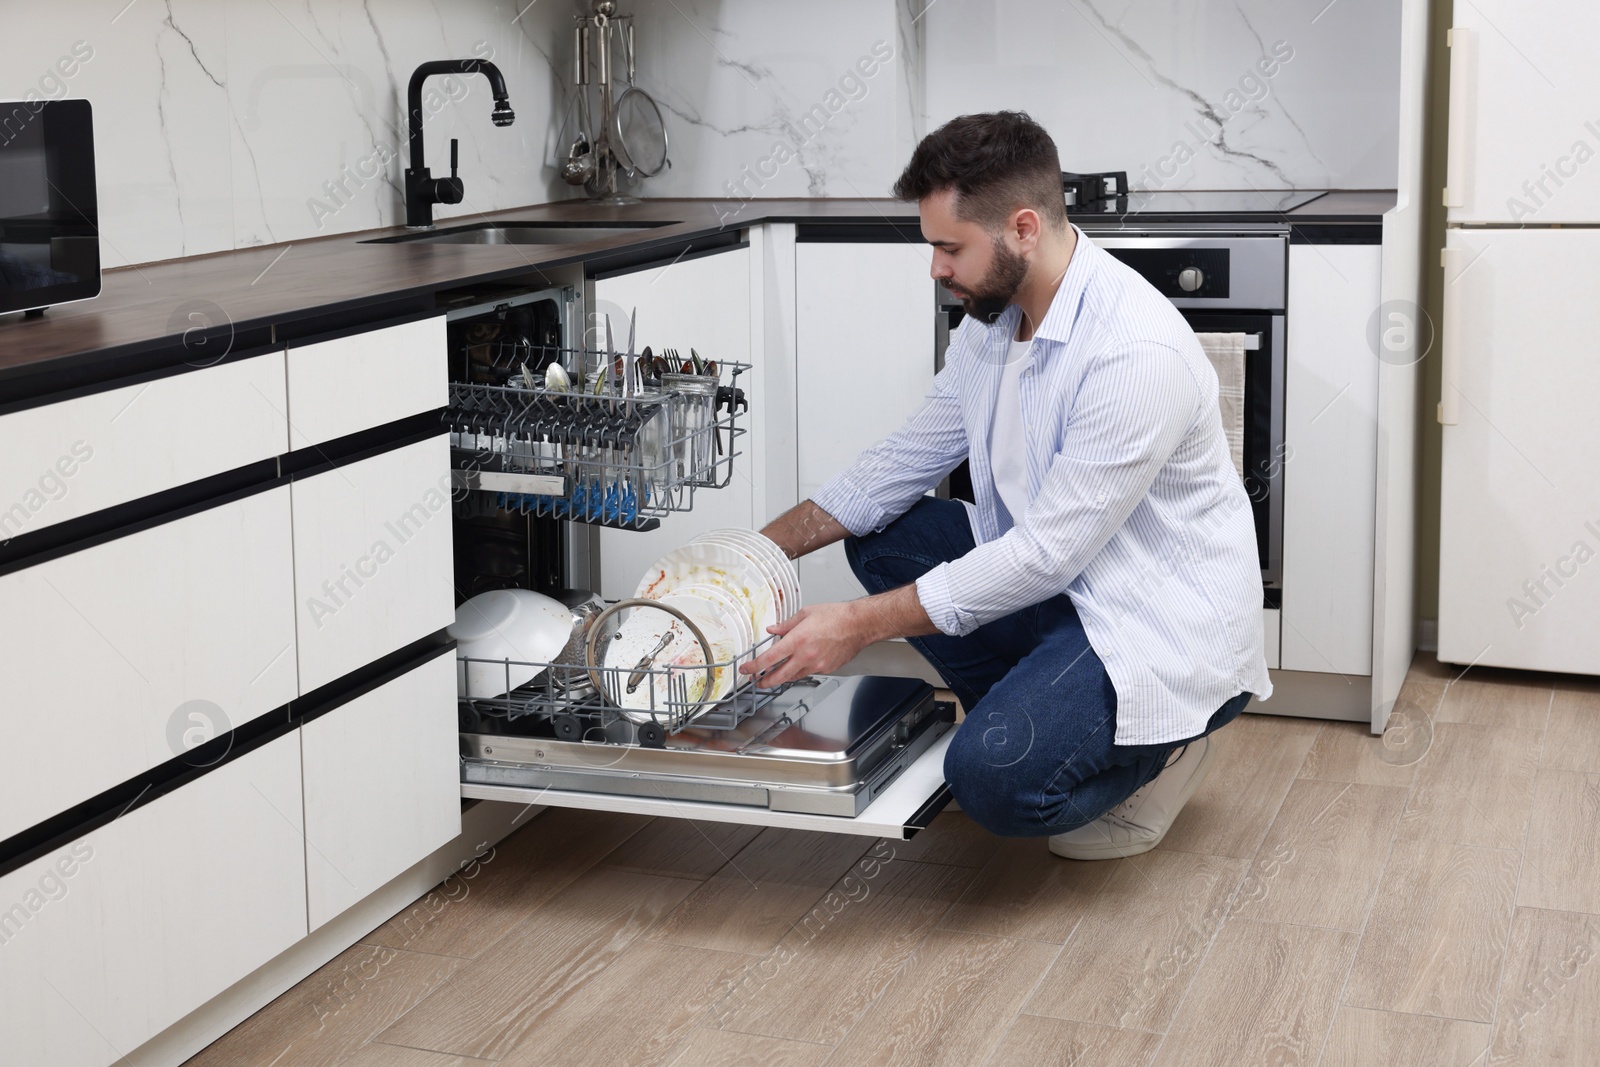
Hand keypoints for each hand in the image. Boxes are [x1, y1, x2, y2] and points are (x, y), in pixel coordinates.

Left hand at [740, 602, 869, 688]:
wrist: (859, 625)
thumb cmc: (836, 616)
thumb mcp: (806, 613)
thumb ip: (786, 624)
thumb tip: (773, 630)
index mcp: (797, 640)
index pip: (769, 658)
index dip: (754, 666)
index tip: (746, 669)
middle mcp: (805, 655)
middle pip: (778, 676)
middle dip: (764, 681)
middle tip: (757, 681)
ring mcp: (816, 665)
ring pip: (792, 677)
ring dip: (781, 677)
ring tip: (774, 674)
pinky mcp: (826, 669)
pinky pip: (807, 673)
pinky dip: (798, 671)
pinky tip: (796, 666)